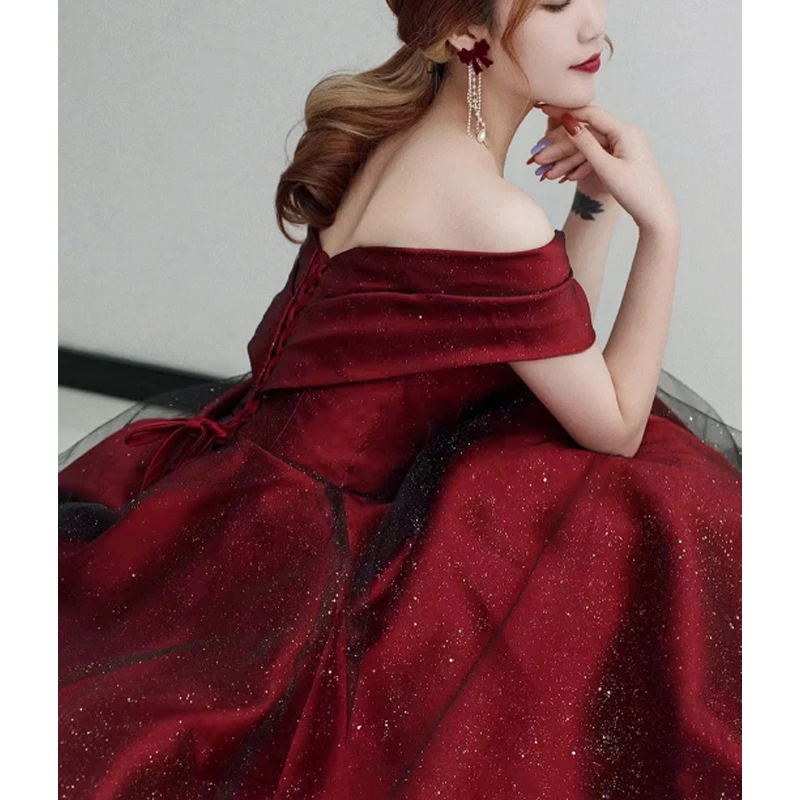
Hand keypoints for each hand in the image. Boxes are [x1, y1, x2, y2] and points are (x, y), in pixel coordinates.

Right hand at [534, 101, 679, 231]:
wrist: (656, 214)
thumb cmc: (637, 193)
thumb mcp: (606, 168)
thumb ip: (586, 145)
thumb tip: (569, 123)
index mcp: (625, 132)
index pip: (589, 114)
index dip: (564, 111)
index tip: (544, 108)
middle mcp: (625, 134)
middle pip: (586, 133)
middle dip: (559, 145)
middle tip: (538, 154)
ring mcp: (624, 146)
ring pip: (589, 148)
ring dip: (566, 160)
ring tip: (546, 172)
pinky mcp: (622, 158)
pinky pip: (597, 157)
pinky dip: (581, 166)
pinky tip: (566, 176)